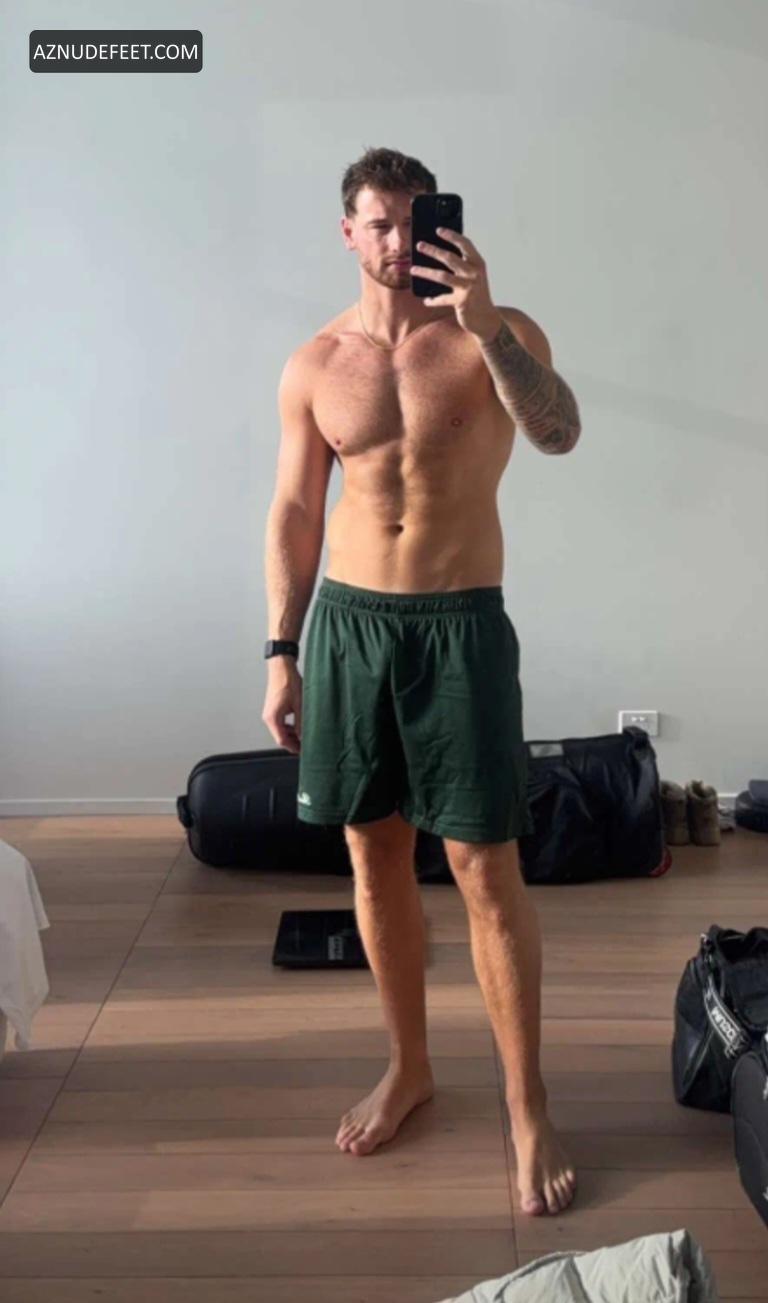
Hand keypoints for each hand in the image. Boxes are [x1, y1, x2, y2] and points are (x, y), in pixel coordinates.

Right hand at [262, 661, 302, 753]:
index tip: (303, 751)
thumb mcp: (299, 705)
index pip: (282, 740)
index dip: (293, 747)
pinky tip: (298, 727)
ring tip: (304, 736)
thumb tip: (304, 737)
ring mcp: (269, 714)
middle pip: (280, 737)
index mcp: (273, 718)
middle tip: (305, 745)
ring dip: (291, 735)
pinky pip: (279, 724)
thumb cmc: (289, 683)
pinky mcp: (272, 710)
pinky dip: (288, 728)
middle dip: (292, 742)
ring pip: (279, 731)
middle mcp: (268, 717)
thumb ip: (301, 723)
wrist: (281, 668)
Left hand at [411, 227, 502, 341]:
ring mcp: (468, 287)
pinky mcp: (462, 302)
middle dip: (433, 250)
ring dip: (426, 272)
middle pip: (450, 258)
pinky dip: (433, 300)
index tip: (438, 230)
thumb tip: (439, 254)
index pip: (465, 244)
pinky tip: (427, 300)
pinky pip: (442, 299)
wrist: (486, 319)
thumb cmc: (478, 296)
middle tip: (419, 245)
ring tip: (413, 269)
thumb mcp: (474, 277)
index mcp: (478, 263)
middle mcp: (474, 273)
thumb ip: (463, 265)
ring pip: (442, 276)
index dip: (452, 236)